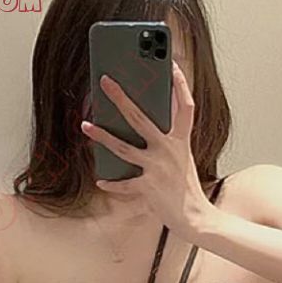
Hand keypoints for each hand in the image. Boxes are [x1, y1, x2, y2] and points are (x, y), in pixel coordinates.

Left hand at [80, 60, 213, 241]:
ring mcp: (157, 169)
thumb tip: (152, 122)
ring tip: (85, 126)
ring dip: (102, 136)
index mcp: (181, 140)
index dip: (181, 84)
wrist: (196, 218)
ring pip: (123, 148)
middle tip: (105, 81)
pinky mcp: (148, 188)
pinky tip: (100, 179)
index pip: (185, 106)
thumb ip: (170, 139)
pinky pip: (124, 184)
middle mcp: (168, 150)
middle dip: (120, 98)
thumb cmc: (185, 188)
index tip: (172, 64)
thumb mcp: (183, 158)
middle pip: (140, 118)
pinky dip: (112, 183)